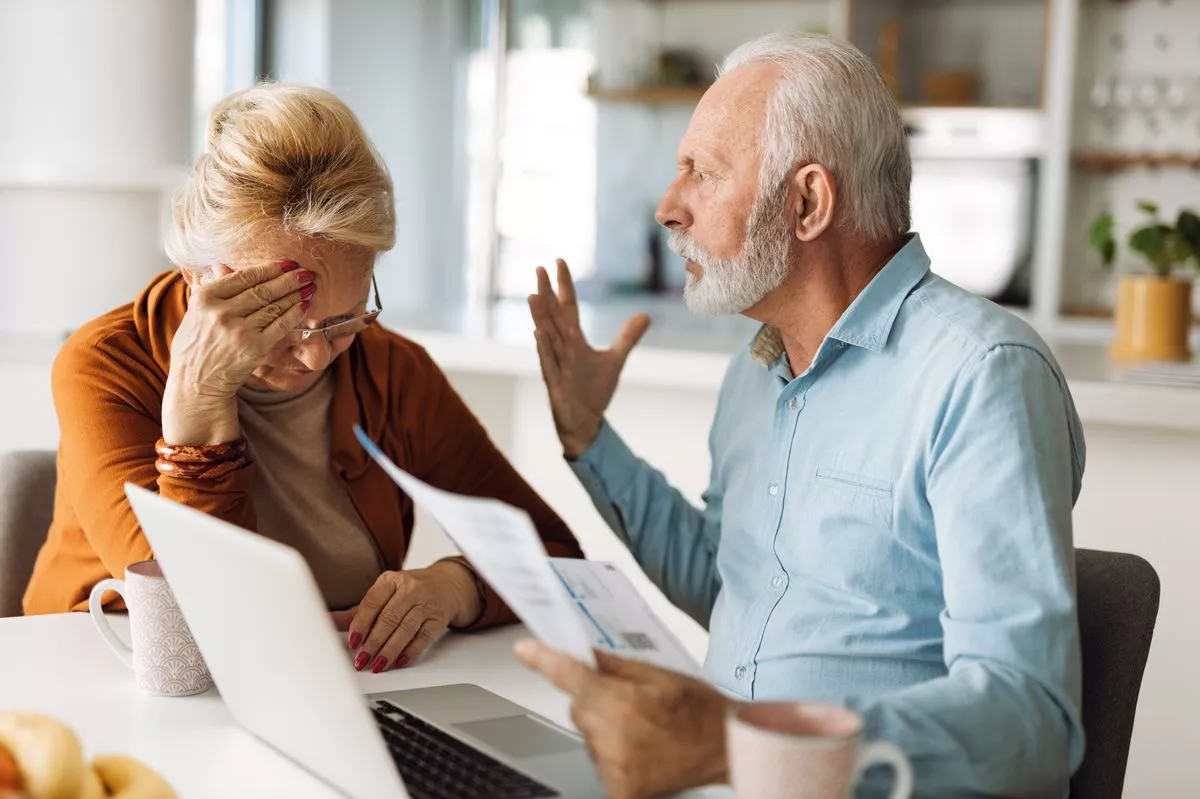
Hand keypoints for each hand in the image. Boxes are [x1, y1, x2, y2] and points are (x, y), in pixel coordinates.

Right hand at [162, 261, 314, 443]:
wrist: (196, 383)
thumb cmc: (197, 346)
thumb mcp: (194, 314)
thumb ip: (208, 289)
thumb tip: (220, 264)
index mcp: (205, 298)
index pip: (244, 277)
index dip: (269, 268)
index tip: (287, 262)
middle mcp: (221, 312)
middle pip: (263, 290)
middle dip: (289, 279)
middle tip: (307, 272)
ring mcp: (239, 330)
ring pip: (274, 306)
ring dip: (296, 294)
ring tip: (310, 286)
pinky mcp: (255, 347)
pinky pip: (280, 326)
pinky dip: (295, 314)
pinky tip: (304, 306)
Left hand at [344, 562, 481, 673]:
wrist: (446, 586)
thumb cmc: (407, 592)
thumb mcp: (383, 595)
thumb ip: (356, 612)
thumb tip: (323, 620)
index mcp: (390, 580)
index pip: (373, 602)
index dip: (361, 623)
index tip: (353, 642)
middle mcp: (410, 588)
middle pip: (389, 618)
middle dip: (374, 642)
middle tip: (362, 660)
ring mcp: (426, 603)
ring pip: (406, 629)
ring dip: (390, 650)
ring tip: (377, 665)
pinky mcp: (438, 619)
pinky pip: (423, 637)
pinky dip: (410, 651)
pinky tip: (399, 662)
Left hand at [515, 639, 730, 798]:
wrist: (727, 749)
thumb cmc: (700, 710)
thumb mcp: (659, 674)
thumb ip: (615, 665)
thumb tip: (584, 654)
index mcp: (622, 704)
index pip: (571, 677)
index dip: (544, 661)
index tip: (525, 651)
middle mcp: (613, 739)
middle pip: (579, 707)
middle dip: (594, 697)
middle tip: (629, 699)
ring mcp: (615, 769)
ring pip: (588, 733)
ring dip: (605, 726)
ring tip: (642, 727)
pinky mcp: (620, 790)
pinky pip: (599, 759)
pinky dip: (613, 750)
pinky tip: (640, 747)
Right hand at [528, 259, 649, 458]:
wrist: (586, 423)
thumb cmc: (594, 391)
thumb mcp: (615, 359)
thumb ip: (627, 337)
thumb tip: (645, 315)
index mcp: (574, 341)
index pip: (568, 307)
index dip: (564, 285)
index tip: (559, 262)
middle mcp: (562, 349)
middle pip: (553, 316)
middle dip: (546, 293)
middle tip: (539, 268)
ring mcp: (557, 365)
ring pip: (547, 336)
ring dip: (540, 317)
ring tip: (533, 295)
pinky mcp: (556, 383)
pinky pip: (548, 363)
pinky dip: (543, 348)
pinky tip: (538, 333)